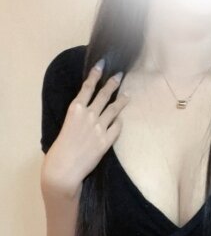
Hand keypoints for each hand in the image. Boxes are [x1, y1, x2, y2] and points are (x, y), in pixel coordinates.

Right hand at [41, 61, 129, 199]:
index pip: (87, 87)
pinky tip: (120, 119)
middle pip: (104, 94)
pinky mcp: (106, 140)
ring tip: (127, 94)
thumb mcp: (66, 126)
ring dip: (121, 100)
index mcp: (75, 109)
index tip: (102, 64)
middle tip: (120, 75)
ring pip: (114, 109)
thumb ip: (78, 117)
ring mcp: (99, 127)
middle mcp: (88, 115)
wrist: (62, 171)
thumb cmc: (59, 150)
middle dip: (113, 83)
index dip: (96, 74)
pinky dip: (119, 122)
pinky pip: (117, 126)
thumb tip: (88, 111)